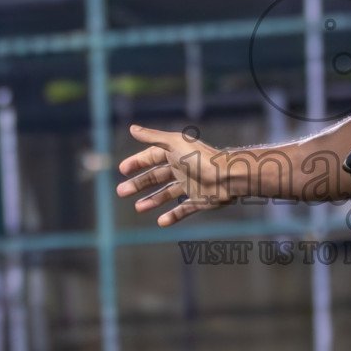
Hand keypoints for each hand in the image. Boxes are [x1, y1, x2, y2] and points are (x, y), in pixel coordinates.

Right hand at [116, 125, 238, 226]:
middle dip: (139, 184)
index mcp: (176, 153)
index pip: (151, 158)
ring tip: (138, 208)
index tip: (122, 171)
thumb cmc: (201, 158)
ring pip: (167, 194)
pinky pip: (184, 209)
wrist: (228, 176)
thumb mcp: (174, 144)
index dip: (137, 163)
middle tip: (121, 192)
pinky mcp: (200, 200)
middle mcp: (182, 168)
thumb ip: (153, 137)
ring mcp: (191, 185)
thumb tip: (132, 128)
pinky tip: (161, 222)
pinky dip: (173, 216)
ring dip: (152, 200)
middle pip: (156, 177)